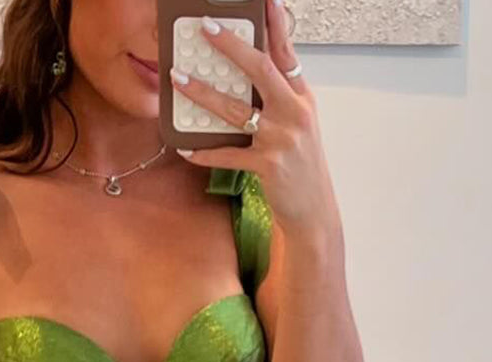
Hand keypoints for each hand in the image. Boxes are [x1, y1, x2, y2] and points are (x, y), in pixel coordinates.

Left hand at [169, 0, 341, 238]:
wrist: (313, 208)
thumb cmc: (301, 165)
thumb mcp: (299, 125)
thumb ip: (280, 98)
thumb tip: (250, 72)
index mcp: (301, 98)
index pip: (286, 52)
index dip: (274, 23)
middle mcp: (294, 113)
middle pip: (260, 69)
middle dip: (231, 46)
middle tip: (205, 28)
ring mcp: (281, 139)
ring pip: (235, 109)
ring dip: (203, 93)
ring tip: (179, 78)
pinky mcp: (267, 165)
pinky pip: (228, 154)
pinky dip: (205, 152)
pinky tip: (186, 148)